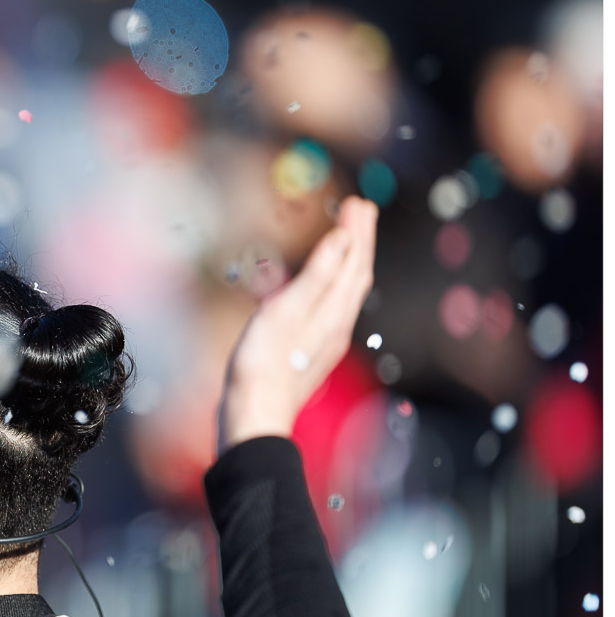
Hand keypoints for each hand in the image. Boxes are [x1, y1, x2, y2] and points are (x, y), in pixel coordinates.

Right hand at [217, 197, 377, 452]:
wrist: (255, 414)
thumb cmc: (264, 364)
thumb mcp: (287, 311)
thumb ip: (317, 274)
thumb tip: (343, 238)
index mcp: (335, 312)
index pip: (354, 261)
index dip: (358, 231)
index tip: (359, 202)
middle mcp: (338, 325)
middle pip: (356, 274)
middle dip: (360, 240)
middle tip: (360, 210)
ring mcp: (326, 339)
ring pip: (347, 291)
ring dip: (349, 260)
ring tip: (348, 238)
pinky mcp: (310, 349)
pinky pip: (333, 305)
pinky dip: (335, 282)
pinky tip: (323, 285)